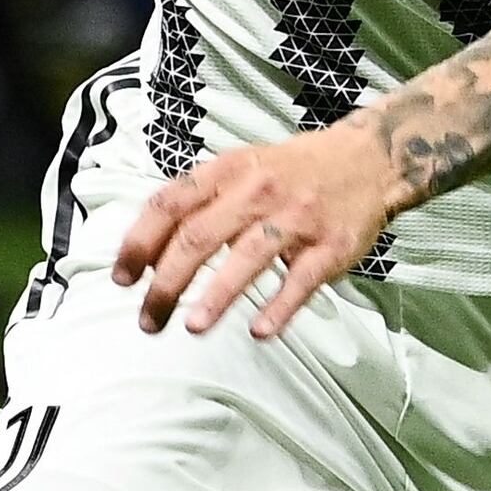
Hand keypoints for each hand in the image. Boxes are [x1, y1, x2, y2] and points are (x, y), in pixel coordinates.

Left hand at [110, 122, 403, 340]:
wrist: (368, 159)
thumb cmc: (291, 171)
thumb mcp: (240, 168)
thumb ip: (197, 200)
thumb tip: (145, 249)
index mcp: (227, 170)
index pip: (169, 204)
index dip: (139, 243)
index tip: (122, 279)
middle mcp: (258, 190)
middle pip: (199, 236)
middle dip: (167, 283)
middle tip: (148, 320)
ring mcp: (297, 217)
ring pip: (247, 257)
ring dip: (217, 296)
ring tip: (192, 328)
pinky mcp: (332, 245)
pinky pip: (302, 279)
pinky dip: (280, 307)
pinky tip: (260, 332)